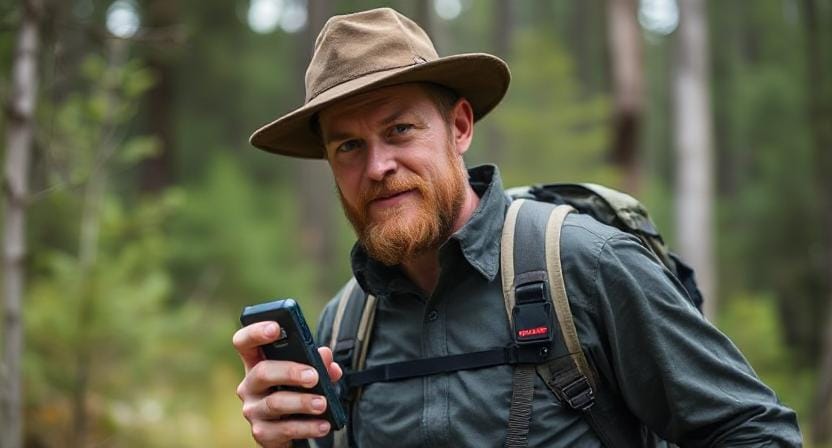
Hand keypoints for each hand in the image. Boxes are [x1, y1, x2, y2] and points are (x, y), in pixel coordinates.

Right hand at [233, 321, 342, 447]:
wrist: (293, 429)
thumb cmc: (298, 392)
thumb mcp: (308, 374)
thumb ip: (318, 363)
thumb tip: (325, 356)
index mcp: (257, 363)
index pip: (244, 342)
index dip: (256, 332)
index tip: (276, 328)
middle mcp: (250, 385)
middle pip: (262, 372)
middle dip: (290, 372)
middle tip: (313, 376)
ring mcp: (253, 410)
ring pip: (274, 403)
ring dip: (302, 402)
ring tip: (323, 403)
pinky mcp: (262, 433)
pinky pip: (283, 430)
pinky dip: (306, 427)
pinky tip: (323, 425)